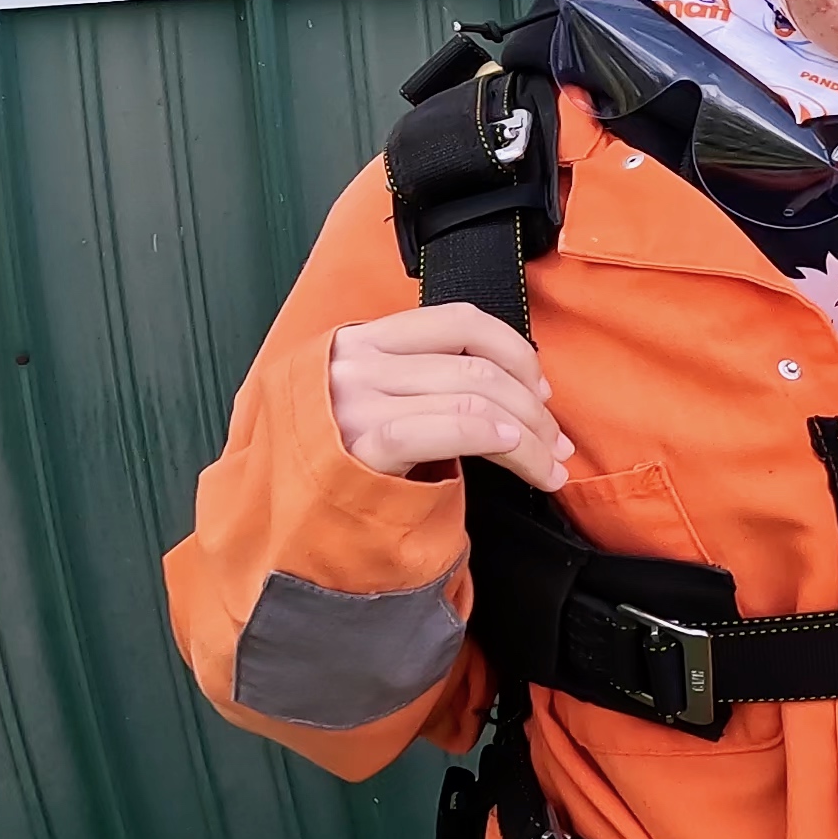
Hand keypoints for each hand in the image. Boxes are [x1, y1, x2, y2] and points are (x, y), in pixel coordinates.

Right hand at [328, 304, 573, 489]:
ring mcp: (358, 401)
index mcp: (364, 338)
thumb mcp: (365, 397)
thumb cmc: (333, 460)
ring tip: (549, 464)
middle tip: (556, 442)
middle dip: (533, 407)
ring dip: (528, 435)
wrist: (280, 518)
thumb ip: (417, 376)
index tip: (541, 389)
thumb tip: (511, 384)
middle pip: (476, 366)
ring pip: (474, 397)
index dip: (514, 350)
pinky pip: (447, 428)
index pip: (460, 320)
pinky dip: (493, 436)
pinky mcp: (364, 445)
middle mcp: (359, 362)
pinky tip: (516, 452)